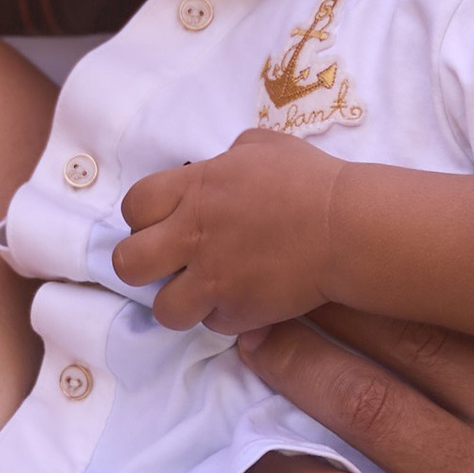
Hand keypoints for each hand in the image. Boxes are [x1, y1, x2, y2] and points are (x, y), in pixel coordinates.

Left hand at [112, 130, 339, 332]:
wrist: (346, 226)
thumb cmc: (310, 180)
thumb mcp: (261, 147)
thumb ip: (227, 158)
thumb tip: (218, 167)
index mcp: (194, 190)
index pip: (134, 206)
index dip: (142, 218)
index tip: (164, 223)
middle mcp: (193, 236)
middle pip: (127, 263)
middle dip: (142, 265)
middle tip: (171, 264)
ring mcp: (213, 278)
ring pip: (163, 308)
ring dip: (180, 302)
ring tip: (204, 293)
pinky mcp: (238, 312)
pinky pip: (212, 325)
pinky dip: (225, 317)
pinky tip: (245, 301)